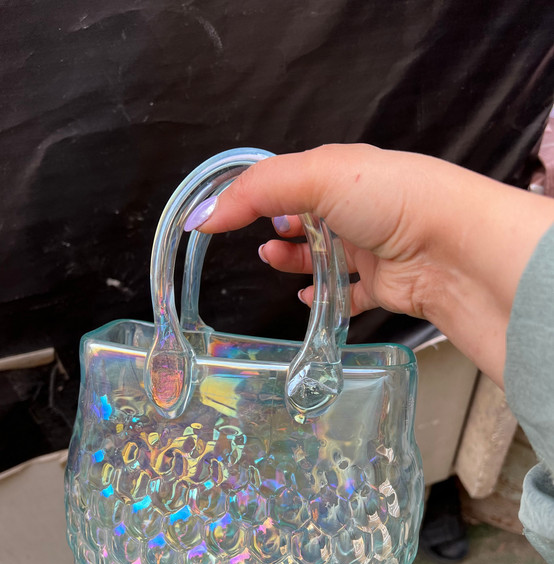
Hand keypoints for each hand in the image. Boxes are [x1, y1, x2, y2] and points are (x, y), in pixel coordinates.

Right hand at [190, 144, 553, 386]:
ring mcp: (373, 248)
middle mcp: (360, 208)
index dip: (255, 195)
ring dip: (295, 260)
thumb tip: (203, 215)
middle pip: (307, 218)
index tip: (223, 214)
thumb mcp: (317, 177)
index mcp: (345, 172)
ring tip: (275, 262)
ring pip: (324, 256)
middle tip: (260, 240)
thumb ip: (255, 193)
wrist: (454, 250)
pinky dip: (324, 296)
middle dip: (278, 228)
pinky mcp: (385, 285)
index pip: (290, 179)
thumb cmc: (395, 200)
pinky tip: (308, 297)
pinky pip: (348, 293)